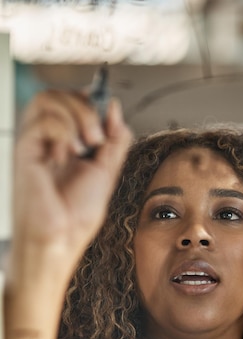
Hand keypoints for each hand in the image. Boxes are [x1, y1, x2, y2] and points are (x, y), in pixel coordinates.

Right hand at [10, 89, 131, 282]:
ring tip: (88, 144)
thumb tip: (114, 107)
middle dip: (86, 107)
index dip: (94, 101)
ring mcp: (35, 142)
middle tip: (98, 137)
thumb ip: (114, 138)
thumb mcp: (107, 169)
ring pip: (47, 98)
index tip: (111, 119)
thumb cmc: (78, 212)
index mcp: (67, 141)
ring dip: (77, 115)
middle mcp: (48, 138)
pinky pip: (42, 120)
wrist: (62, 237)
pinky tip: (68, 154)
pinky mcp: (25, 150)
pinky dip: (64, 131)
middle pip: (59, 93)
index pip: (73, 100)